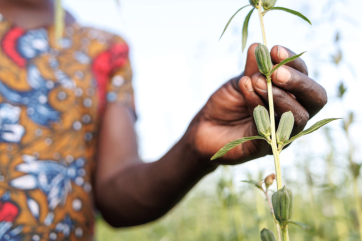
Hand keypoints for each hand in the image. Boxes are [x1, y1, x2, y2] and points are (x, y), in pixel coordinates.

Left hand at [186, 43, 326, 164]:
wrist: (205, 129)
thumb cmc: (227, 104)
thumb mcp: (241, 81)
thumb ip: (252, 68)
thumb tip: (259, 46)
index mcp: (291, 97)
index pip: (305, 79)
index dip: (294, 63)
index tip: (274, 50)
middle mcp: (292, 115)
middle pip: (315, 98)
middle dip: (298, 81)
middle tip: (275, 71)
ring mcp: (281, 133)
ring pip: (298, 116)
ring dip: (276, 94)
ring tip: (255, 80)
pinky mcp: (265, 147)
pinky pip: (269, 126)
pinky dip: (257, 104)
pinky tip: (245, 89)